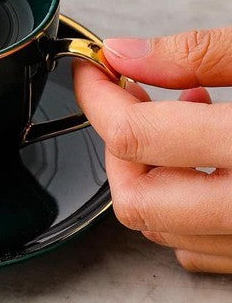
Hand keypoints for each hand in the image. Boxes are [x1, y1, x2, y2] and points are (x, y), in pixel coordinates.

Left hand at [74, 28, 231, 273]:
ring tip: (189, 120)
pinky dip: (183, 207)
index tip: (91, 72)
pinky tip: (210, 164)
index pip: (137, 134)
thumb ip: (199, 54)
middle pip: (136, 199)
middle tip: (135, 99)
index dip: (98, 97)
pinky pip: (199, 249)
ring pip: (163, 230)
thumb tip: (126, 53)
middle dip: (119, 145)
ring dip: (151, 174)